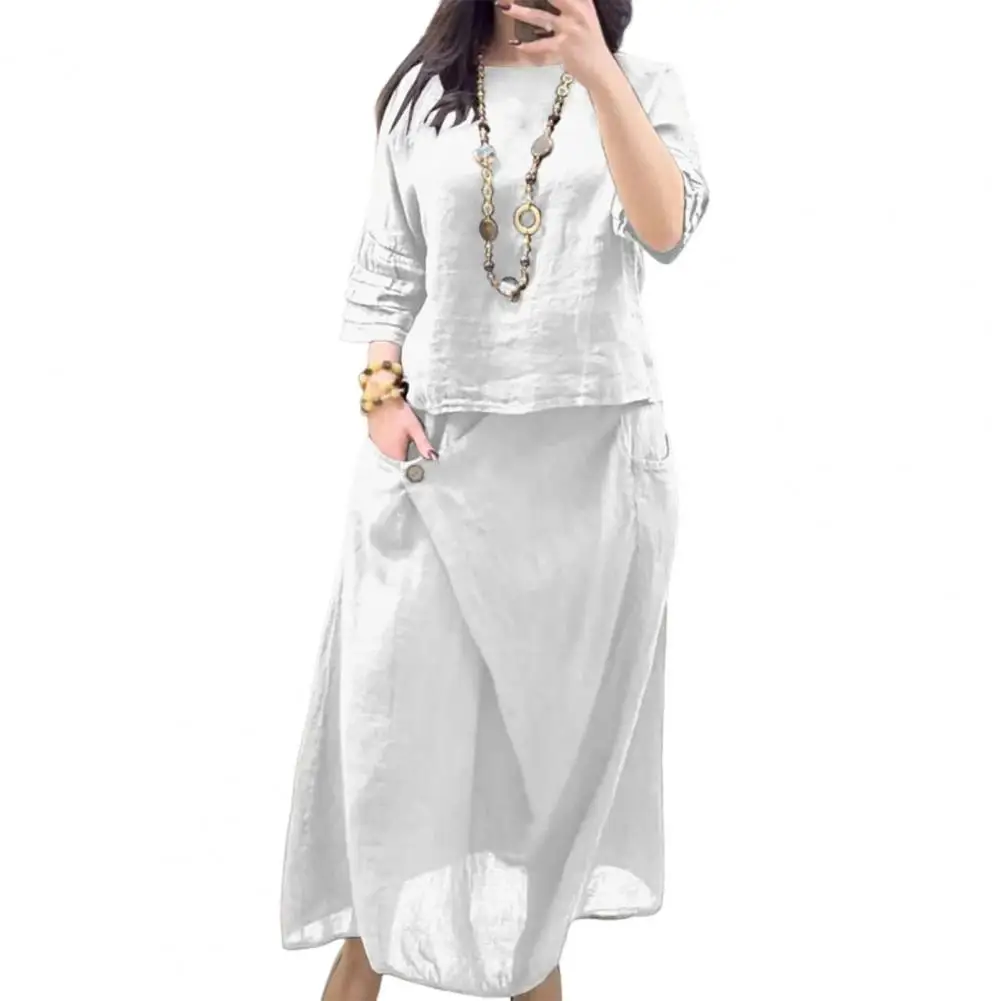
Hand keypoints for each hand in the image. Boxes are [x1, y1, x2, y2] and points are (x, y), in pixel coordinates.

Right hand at [367, 396, 436, 461]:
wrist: (381, 399)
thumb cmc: (400, 413)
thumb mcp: (416, 428)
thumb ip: (423, 444)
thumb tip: (433, 457)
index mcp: (396, 453)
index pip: (408, 460)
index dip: (413, 451)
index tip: (415, 440)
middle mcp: (385, 452)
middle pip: (398, 454)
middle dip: (404, 446)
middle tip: (409, 432)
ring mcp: (377, 444)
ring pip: (390, 448)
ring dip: (395, 442)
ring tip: (400, 428)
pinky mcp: (371, 436)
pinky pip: (382, 441)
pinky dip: (387, 437)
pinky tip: (391, 426)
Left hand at [496, 0, 617, 87]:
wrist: (601, 70)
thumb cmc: (590, 44)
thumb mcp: (586, 16)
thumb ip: (572, 4)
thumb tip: (554, 2)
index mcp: (583, 2)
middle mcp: (577, 12)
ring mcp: (570, 29)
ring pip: (540, 17)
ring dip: (521, 12)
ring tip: (505, 8)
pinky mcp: (563, 47)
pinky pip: (540, 46)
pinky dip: (527, 47)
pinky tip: (515, 45)